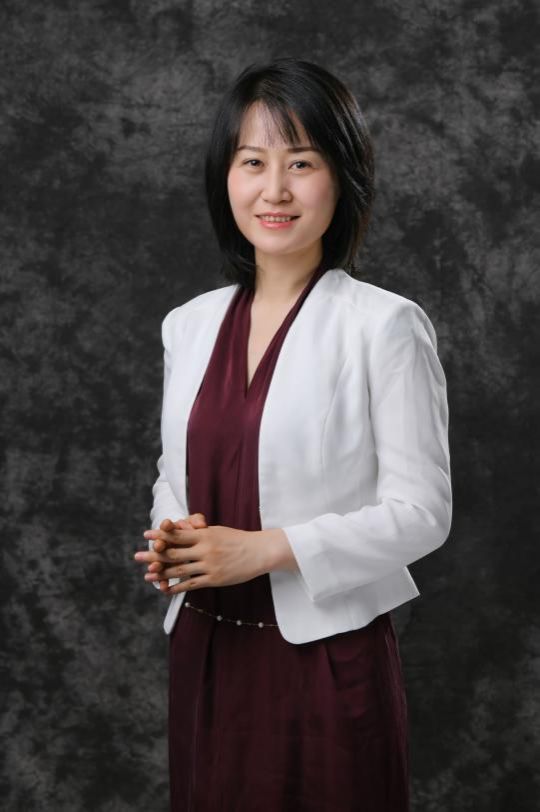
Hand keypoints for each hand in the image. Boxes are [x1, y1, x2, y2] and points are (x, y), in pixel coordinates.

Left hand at [134, 521, 266, 594]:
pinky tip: (166, 589)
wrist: (258, 552)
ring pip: (180, 570)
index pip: (177, 534)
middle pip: (174, 553)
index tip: (147, 535)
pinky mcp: (214, 579)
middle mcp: (205, 549)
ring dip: (161, 574)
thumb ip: (198, 532)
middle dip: (154, 555)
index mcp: (204, 535)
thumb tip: (179, 529)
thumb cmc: (236, 539)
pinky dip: (177, 587)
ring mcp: (209, 565)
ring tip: (147, 576)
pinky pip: (192, 584)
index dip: (160, 535)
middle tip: (137, 556)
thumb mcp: (216, 531)